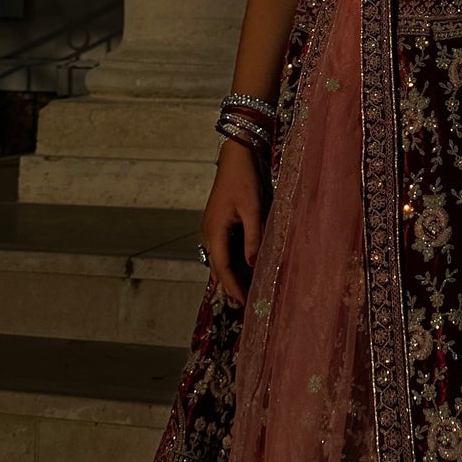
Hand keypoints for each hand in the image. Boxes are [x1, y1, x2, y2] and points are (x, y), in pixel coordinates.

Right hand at [200, 140, 263, 306]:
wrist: (236, 156)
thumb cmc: (245, 180)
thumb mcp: (253, 209)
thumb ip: (253, 238)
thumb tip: (253, 265)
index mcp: (214, 231)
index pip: (223, 268)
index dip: (233, 286)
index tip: (243, 302)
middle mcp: (208, 233)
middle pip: (217, 267)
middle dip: (229, 286)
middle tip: (243, 305)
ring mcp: (211, 228)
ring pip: (218, 259)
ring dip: (228, 276)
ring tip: (241, 293)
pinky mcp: (217, 223)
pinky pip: (221, 249)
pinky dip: (229, 263)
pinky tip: (240, 269)